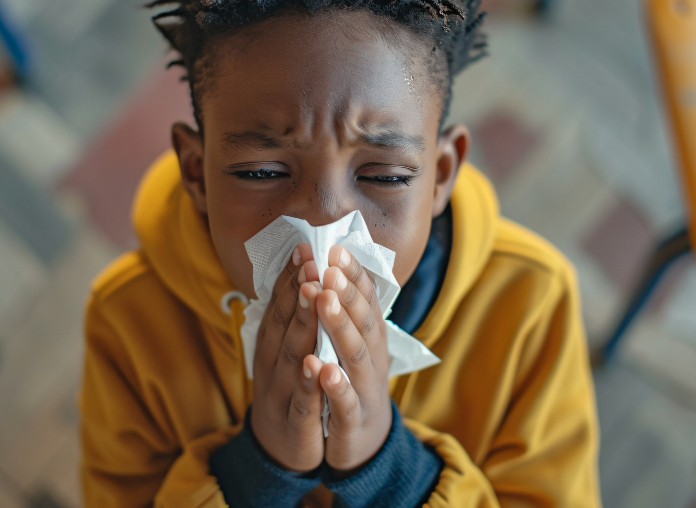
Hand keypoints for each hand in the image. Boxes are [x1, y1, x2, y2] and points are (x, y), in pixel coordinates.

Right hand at [250, 242, 326, 471]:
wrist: (278, 450)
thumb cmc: (289, 389)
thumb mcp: (286, 350)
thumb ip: (291, 317)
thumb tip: (300, 275)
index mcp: (273, 344)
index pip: (282, 304)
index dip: (292, 276)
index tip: (304, 246)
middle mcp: (272, 363)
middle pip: (285, 322)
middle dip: (298, 288)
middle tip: (310, 257)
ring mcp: (282, 392)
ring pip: (292, 354)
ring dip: (303, 322)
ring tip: (313, 292)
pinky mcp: (295, 422)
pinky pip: (303, 400)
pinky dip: (309, 382)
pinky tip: (317, 363)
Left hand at [305, 245, 391, 473]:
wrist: (362, 446)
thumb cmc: (352, 385)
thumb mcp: (352, 346)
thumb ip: (347, 312)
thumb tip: (333, 266)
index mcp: (371, 338)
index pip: (367, 300)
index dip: (353, 275)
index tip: (335, 249)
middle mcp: (374, 359)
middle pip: (364, 321)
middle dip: (347, 292)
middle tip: (329, 267)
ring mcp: (366, 389)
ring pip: (356, 355)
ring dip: (340, 326)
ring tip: (324, 300)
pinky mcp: (354, 420)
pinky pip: (346, 401)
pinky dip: (335, 384)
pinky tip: (321, 368)